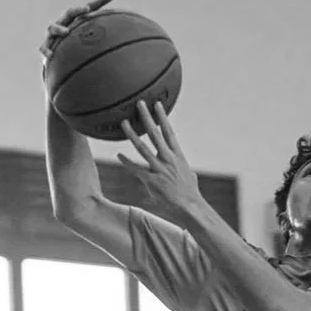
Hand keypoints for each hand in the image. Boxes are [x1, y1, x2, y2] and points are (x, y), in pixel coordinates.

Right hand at [40, 0, 113, 68]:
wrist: (57, 64)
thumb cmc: (77, 55)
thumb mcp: (92, 50)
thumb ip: (108, 47)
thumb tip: (132, 49)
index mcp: (77, 23)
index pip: (88, 10)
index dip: (99, 3)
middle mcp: (64, 26)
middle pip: (70, 13)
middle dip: (77, 11)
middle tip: (86, 10)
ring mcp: (53, 37)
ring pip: (53, 28)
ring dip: (59, 29)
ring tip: (66, 32)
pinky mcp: (46, 49)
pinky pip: (43, 48)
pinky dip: (45, 50)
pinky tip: (49, 56)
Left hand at [118, 100, 202, 222]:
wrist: (190, 206)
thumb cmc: (191, 192)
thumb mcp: (190, 175)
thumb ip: (182, 168)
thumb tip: (186, 170)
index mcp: (177, 155)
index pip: (169, 132)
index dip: (162, 117)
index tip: (157, 104)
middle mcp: (168, 159)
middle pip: (155, 134)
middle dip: (146, 117)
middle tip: (138, 103)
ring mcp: (159, 169)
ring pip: (142, 148)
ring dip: (132, 134)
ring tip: (124, 122)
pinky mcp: (153, 180)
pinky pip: (137, 169)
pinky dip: (127, 162)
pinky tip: (119, 155)